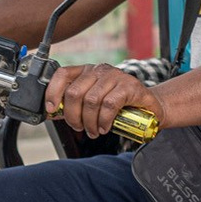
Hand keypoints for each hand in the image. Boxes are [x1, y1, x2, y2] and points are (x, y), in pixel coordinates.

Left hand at [46, 63, 164, 138]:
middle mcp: (99, 70)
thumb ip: (75, 104)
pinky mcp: (129, 86)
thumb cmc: (120, 105)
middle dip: (73, 116)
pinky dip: (103, 120)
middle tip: (79, 128)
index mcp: (86, 71)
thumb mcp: (94, 101)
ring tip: (94, 131)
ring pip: (90, 101)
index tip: (51, 109)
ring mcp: (115, 76)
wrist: (150, 107)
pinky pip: (109, 105)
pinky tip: (105, 127)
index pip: (62, 74)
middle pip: (74, 93)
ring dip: (89, 122)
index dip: (52, 92)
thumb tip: (53, 112)